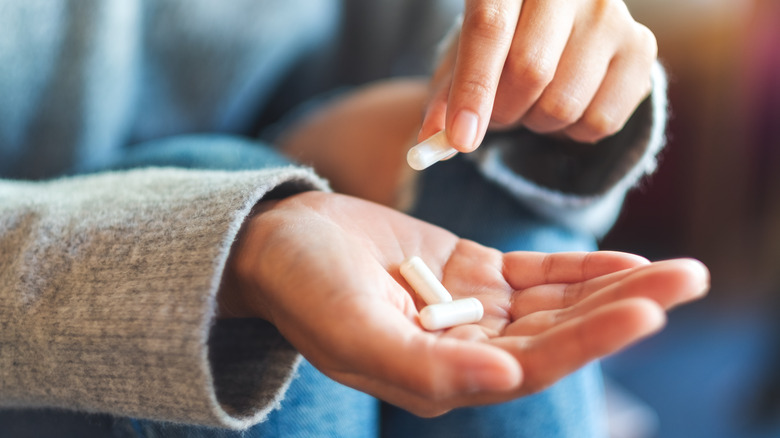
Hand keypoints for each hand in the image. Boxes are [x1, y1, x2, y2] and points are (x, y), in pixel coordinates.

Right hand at [219, 191, 707, 415]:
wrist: (283, 242)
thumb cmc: (306, 289)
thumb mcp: (353, 332)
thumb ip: (423, 366)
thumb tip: (505, 380)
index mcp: (441, 376)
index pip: (531, 365)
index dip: (589, 340)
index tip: (645, 311)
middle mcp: (466, 350)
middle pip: (559, 335)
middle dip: (623, 312)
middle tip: (688, 282)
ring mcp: (472, 311)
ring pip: (556, 304)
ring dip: (614, 288)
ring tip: (677, 271)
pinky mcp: (471, 273)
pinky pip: (536, 274)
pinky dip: (579, 269)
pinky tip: (626, 263)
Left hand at [420, 0, 657, 148]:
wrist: (557, 24)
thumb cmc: (500, 40)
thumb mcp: (461, 58)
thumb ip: (444, 96)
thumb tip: (433, 139)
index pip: (489, 28)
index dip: (473, 88)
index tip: (461, 138)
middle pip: (530, 71)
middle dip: (502, 112)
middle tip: (494, 115)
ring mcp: (612, 14)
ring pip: (565, 104)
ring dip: (536, 124)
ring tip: (531, 103)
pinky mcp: (641, 48)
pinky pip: (600, 121)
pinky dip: (571, 133)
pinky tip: (564, 105)